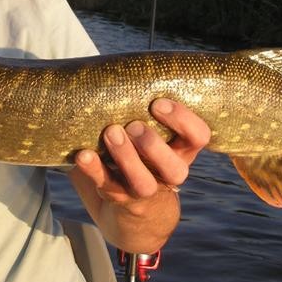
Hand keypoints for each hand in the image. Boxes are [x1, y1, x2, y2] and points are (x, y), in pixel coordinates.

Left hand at [70, 98, 209, 252]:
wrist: (136, 213)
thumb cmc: (144, 154)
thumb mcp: (156, 135)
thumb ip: (144, 109)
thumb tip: (115, 68)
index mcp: (182, 151)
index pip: (198, 137)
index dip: (184, 121)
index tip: (158, 103)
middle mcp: (168, 173)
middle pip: (174, 167)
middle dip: (154, 145)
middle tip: (133, 125)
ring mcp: (144, 190)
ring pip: (143, 182)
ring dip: (126, 157)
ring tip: (110, 133)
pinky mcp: (118, 199)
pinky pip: (106, 186)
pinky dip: (93, 169)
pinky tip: (82, 155)